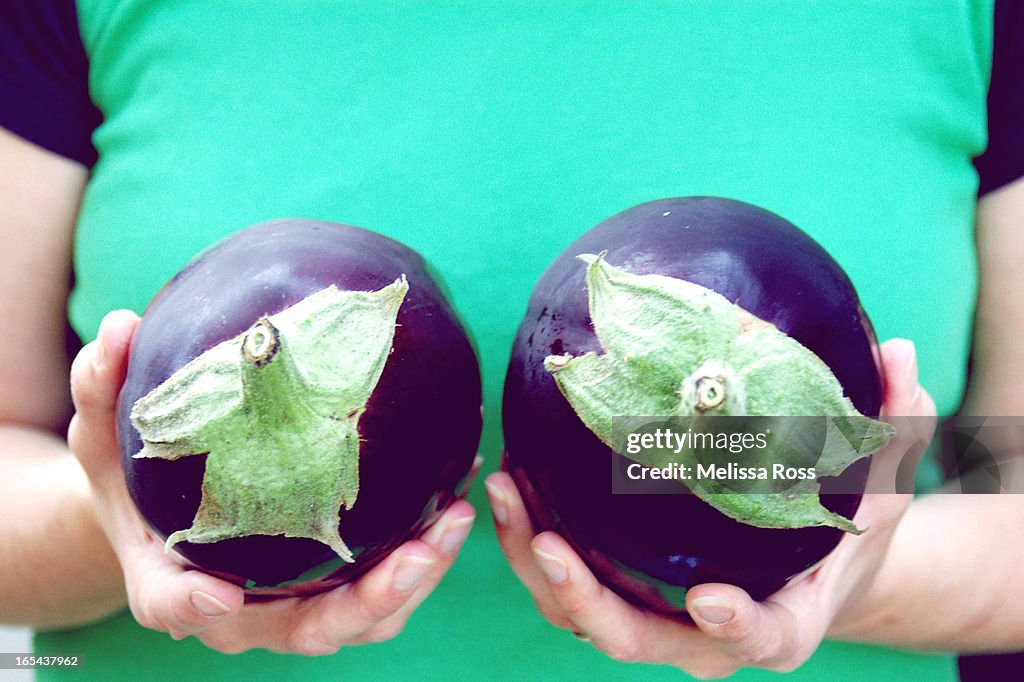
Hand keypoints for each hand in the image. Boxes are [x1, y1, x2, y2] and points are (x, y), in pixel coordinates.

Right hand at [69, 310, 475, 653]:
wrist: (159, 518)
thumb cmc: (130, 478)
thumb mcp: (103, 430)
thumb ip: (104, 386)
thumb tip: (122, 325)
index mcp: (168, 581)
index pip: (171, 603)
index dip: (193, 606)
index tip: (218, 592)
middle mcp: (235, 613)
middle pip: (301, 630)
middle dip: (365, 602)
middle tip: (419, 553)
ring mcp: (287, 610)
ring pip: (357, 622)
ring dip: (414, 584)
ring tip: (457, 521)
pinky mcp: (326, 594)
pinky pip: (381, 595)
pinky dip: (423, 563)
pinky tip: (456, 504)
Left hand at [486, 339, 934, 677]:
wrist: (814, 570)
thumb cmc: (846, 531)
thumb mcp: (882, 482)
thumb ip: (891, 425)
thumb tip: (900, 349)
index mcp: (782, 622)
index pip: (761, 638)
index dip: (735, 629)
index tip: (710, 599)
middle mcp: (710, 636)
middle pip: (638, 639)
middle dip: (585, 599)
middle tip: (546, 540)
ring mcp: (659, 620)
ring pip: (583, 617)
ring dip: (535, 568)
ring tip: (504, 490)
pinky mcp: (625, 594)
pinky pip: (568, 586)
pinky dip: (531, 544)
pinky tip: (512, 482)